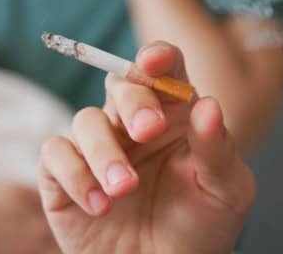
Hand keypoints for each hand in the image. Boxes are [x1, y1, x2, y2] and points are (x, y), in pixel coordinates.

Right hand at [38, 42, 255, 252]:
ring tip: (125, 189)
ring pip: (86, 119)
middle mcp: (133, 123)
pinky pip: (56, 154)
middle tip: (148, 131)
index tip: (155, 60)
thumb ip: (218, 148)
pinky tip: (100, 207)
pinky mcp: (65, 176)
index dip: (158, 56)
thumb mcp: (227, 191)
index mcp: (175, 115)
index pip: (165, 71)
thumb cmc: (202, 227)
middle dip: (134, 101)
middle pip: (121, 83)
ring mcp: (99, 147)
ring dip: (104, 151)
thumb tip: (209, 105)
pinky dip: (75, 175)